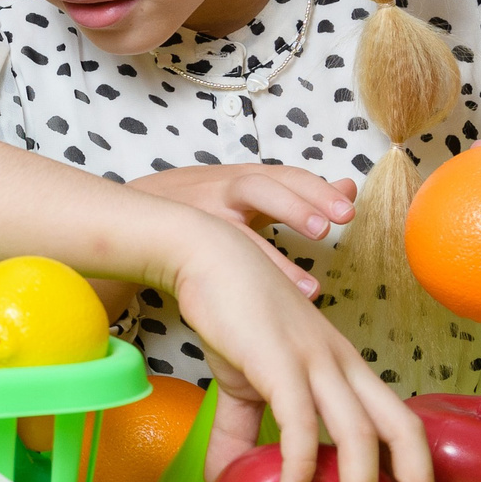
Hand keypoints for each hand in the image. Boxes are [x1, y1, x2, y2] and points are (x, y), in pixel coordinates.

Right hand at [127, 165, 354, 299]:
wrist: (131, 210)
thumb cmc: (200, 203)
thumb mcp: (248, 192)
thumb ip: (298, 193)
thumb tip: (349, 186)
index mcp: (244, 179)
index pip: (286, 176)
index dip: (318, 190)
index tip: (349, 209)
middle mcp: (222, 191)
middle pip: (261, 188)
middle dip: (298, 204)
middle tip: (333, 225)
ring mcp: (200, 217)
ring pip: (235, 233)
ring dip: (275, 259)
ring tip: (311, 288)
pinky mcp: (181, 244)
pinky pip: (213, 261)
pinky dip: (243, 283)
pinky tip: (268, 304)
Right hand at [159, 213, 435, 481]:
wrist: (205, 256)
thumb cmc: (232, 314)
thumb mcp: (244, 383)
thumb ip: (242, 435)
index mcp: (345, 370)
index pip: (401, 422)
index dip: (417, 471)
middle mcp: (342, 366)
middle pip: (403, 428)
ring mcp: (314, 361)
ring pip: (360, 433)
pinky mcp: (278, 360)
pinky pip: (301, 421)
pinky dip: (301, 465)